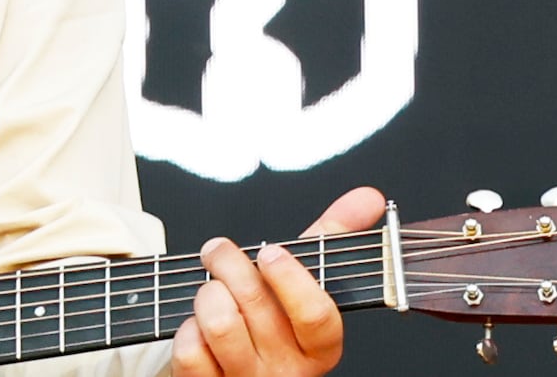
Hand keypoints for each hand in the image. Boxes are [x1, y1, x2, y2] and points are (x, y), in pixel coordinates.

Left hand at [172, 188, 387, 376]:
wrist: (232, 370)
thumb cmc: (272, 320)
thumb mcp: (304, 281)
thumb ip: (333, 237)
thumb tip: (369, 197)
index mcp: (318, 347)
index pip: (316, 315)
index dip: (290, 277)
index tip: (271, 251)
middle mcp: (286, 370)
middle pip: (257, 306)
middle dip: (229, 263)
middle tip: (219, 250)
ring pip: (221, 325)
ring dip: (206, 292)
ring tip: (210, 287)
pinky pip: (191, 352)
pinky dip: (186, 327)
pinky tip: (197, 326)